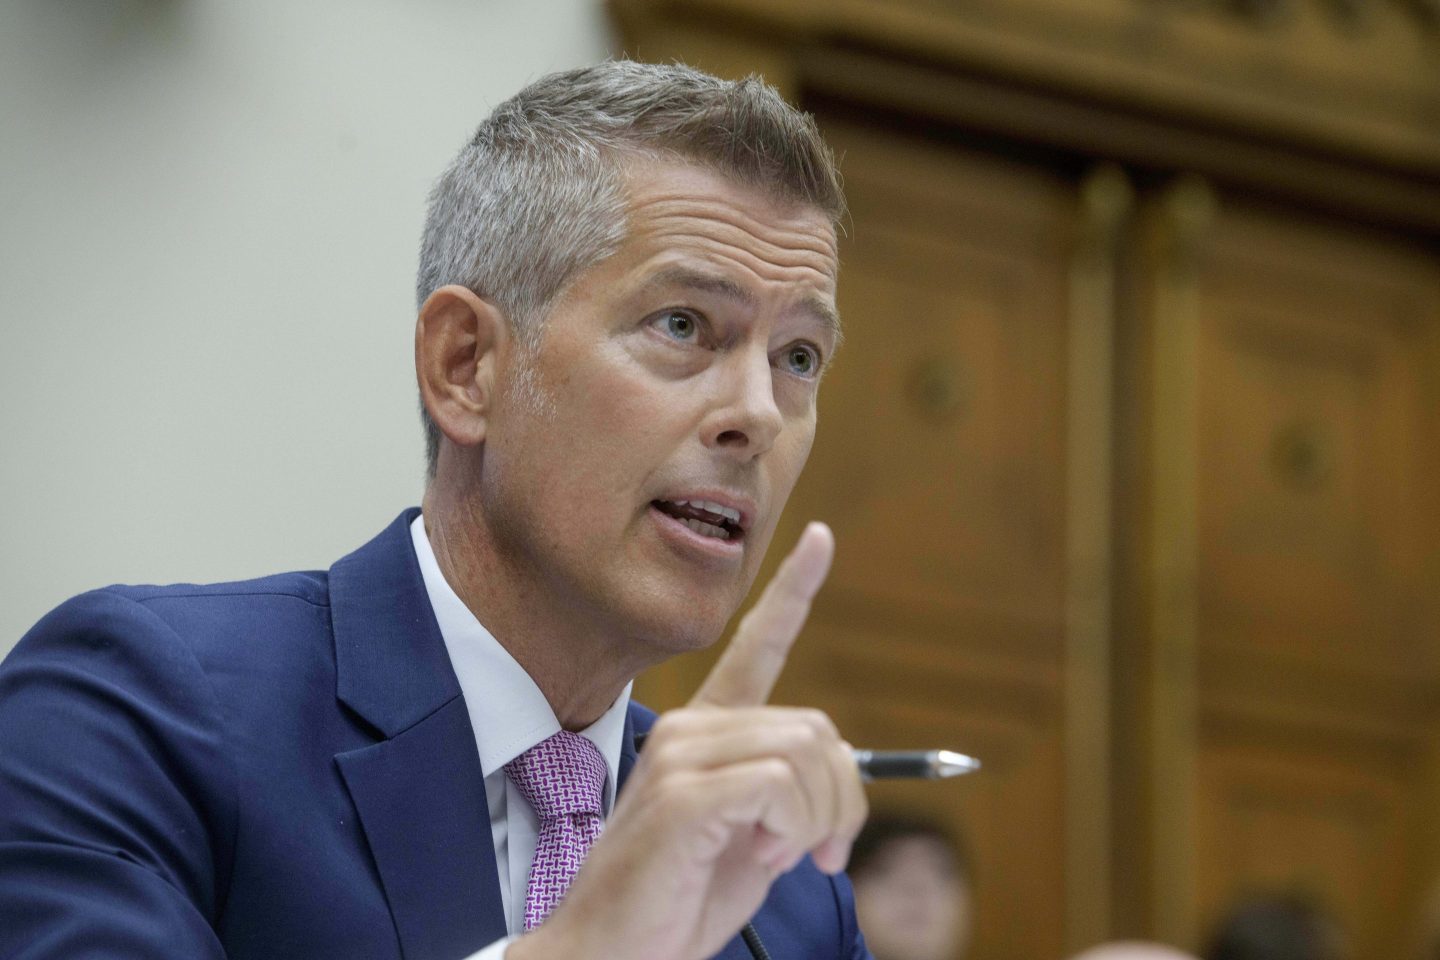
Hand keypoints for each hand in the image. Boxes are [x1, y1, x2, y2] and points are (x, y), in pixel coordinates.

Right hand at [509, 522, 866, 959]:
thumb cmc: (680, 901)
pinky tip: (764, 854)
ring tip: (786, 856)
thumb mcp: (753, 839)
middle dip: (844, 797)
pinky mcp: (683, 792)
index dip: (793, 592)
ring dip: (821, 819)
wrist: (613, 952)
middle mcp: (691, 729)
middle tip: (823, 851)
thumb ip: (788, 796)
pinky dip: (794, 826)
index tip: (819, 538)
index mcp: (705, 733)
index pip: (755, 646)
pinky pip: (780, 783)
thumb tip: (838, 773)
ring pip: (806, 753)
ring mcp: (682, 755)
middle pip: (816, 727)